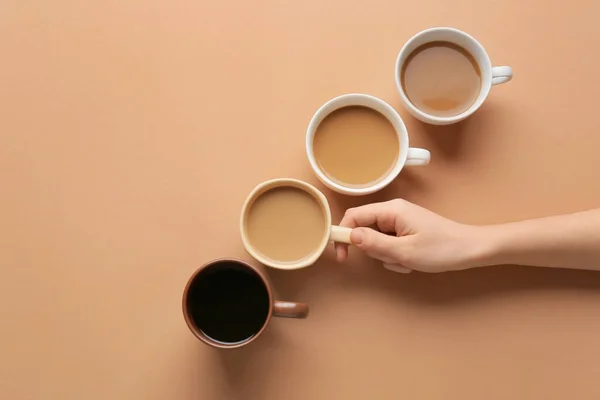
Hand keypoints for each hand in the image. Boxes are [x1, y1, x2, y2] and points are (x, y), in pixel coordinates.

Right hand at [335, 199, 483, 272]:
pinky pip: (390, 244)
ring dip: (388, 256)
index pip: (354, 216)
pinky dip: (396, 256)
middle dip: (374, 250)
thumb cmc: (441, 249)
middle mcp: (393, 211)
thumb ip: (374, 244)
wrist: (472, 250)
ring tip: (408, 261)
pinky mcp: (407, 230)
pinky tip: (413, 260)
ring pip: (377, 240)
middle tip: (394, 259)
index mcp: (391, 210)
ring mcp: (401, 221)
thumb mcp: (404, 251)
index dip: (343, 235)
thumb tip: (350, 236)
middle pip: (365, 230)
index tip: (343, 256)